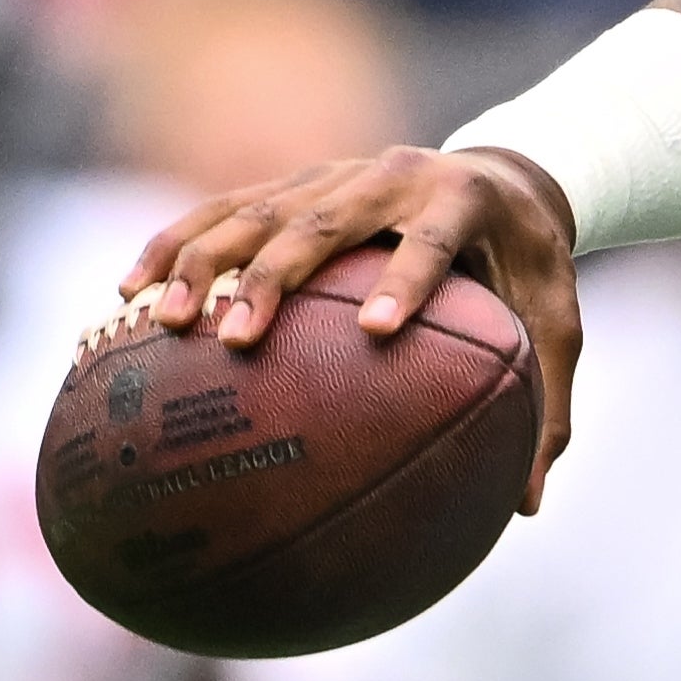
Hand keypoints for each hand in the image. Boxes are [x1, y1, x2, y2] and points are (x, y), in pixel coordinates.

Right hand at [124, 147, 585, 508]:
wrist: (506, 174)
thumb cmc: (529, 268)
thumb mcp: (555, 325)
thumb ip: (547, 405)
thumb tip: (527, 506)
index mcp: (465, 201)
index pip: (434, 241)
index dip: (408, 279)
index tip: (379, 331)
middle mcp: (394, 175)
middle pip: (325, 222)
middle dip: (275, 278)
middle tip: (238, 340)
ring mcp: (335, 173)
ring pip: (258, 212)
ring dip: (204, 262)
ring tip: (162, 322)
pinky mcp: (294, 182)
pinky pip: (223, 210)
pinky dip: (174, 245)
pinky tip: (125, 293)